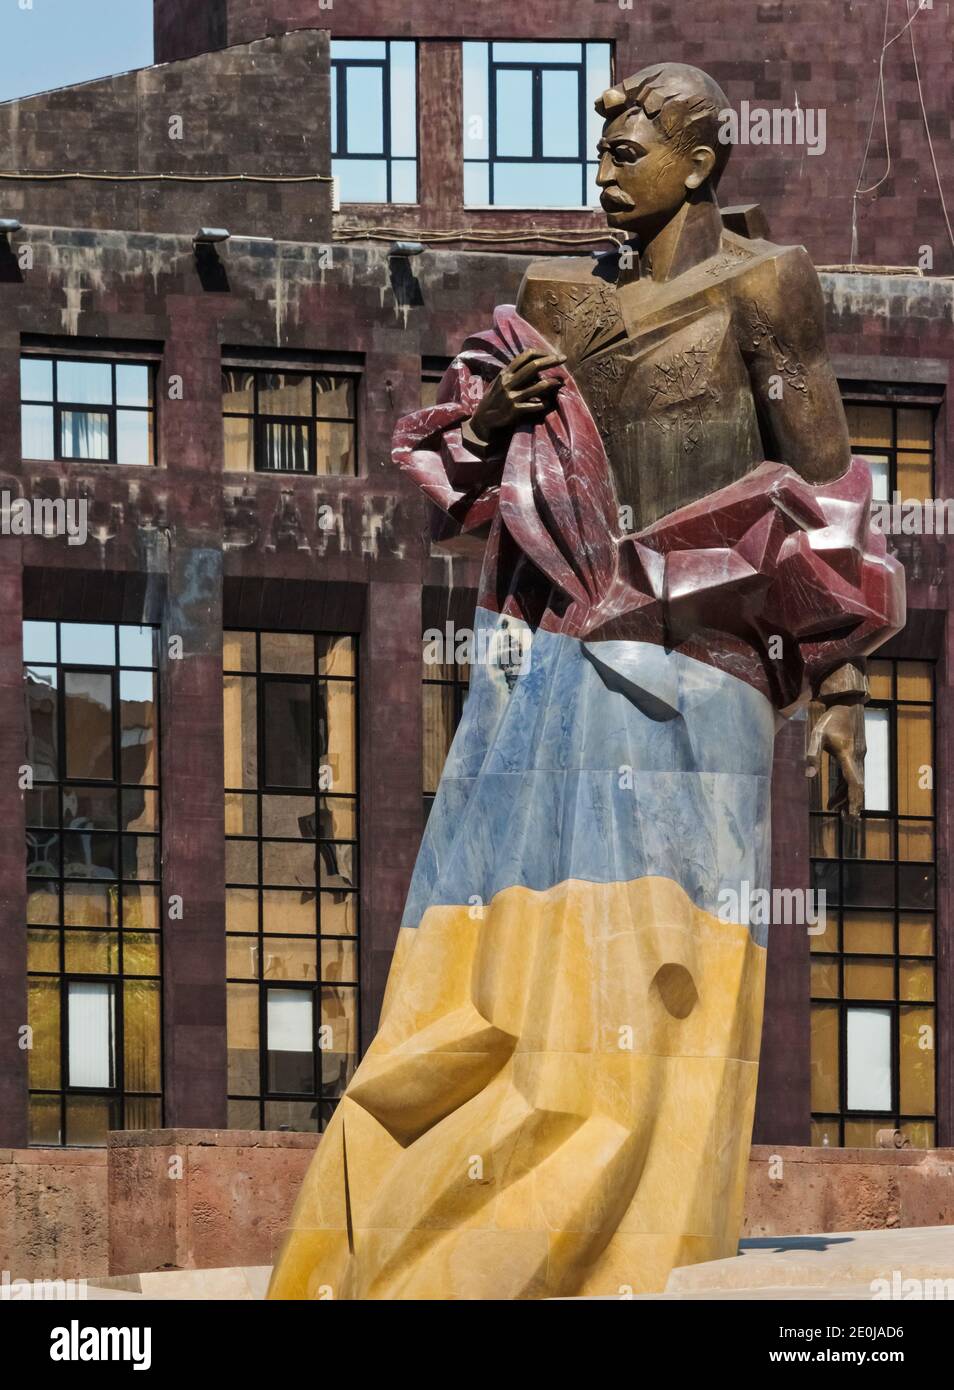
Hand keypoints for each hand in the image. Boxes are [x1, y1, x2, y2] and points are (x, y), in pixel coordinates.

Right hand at [469, 347, 565, 441]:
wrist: (483, 419)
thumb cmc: (495, 398)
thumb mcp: (501, 382)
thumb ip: (515, 373)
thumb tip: (535, 366)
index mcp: (506, 372)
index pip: (526, 355)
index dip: (542, 352)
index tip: (553, 355)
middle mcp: (508, 382)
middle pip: (534, 366)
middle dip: (551, 361)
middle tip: (564, 359)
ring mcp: (511, 396)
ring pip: (537, 386)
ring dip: (552, 383)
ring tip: (560, 382)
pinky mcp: (514, 410)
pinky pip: (534, 405)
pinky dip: (544, 403)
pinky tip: (548, 402)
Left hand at [806, 699, 865, 817]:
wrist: (846, 706)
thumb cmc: (830, 720)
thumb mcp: (817, 735)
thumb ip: (812, 755)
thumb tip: (808, 776)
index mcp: (848, 755)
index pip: (853, 782)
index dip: (852, 799)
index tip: (852, 814)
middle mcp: (857, 759)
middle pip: (857, 786)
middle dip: (853, 805)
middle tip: (849, 822)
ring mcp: (857, 758)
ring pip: (853, 783)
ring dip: (846, 798)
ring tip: (835, 811)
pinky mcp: (854, 757)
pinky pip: (850, 776)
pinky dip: (844, 788)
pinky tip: (834, 800)